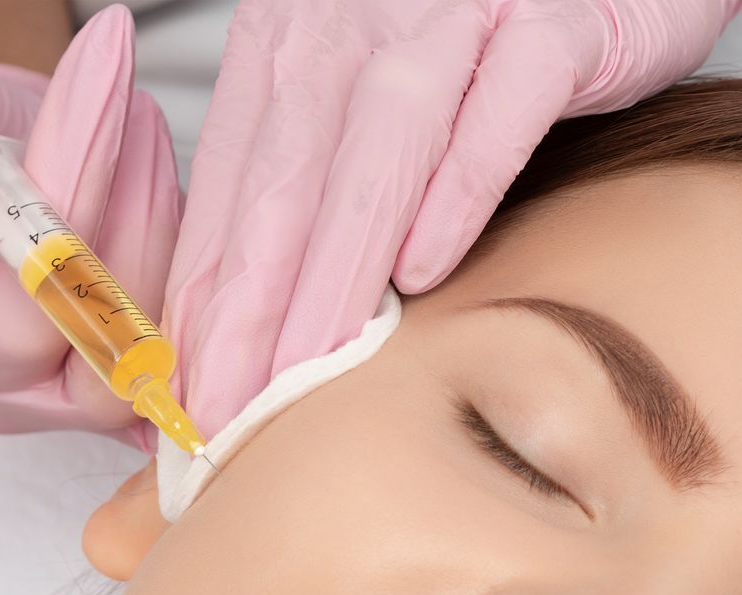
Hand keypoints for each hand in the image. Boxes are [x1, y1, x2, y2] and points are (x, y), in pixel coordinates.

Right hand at [0, 0, 182, 446]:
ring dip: (141, 206)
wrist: (27, 237)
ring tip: (140, 107)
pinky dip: (179, 250)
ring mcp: (57, 406)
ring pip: (111, 333)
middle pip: (24, 313)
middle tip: (104, 67)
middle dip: (73, 175)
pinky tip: (171, 170)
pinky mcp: (131, 396)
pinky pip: (168, 341)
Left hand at [161, 0, 741, 437]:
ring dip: (338, 263)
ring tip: (305, 367)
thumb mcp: (373, 87)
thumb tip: (248, 321)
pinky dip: (457, 187)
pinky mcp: (558, 18)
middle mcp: (365, 12)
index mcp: (299, 30)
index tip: (183, 391)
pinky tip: (424, 270)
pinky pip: (502, 105)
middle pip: (290, 167)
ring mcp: (461, 7)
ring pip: (380, 142)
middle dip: (250, 300)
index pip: (234, 172)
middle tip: (222, 407)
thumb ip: (312, 179)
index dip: (206, 286)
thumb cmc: (487, 38)